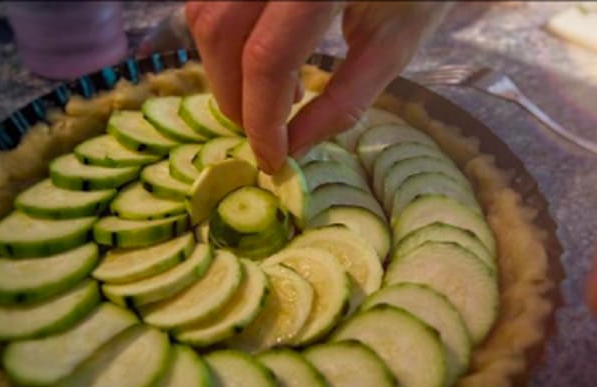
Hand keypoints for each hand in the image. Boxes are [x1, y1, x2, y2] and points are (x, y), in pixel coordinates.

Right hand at [141, 2, 451, 173]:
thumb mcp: (392, 46)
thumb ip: (343, 101)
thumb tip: (292, 148)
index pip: (266, 58)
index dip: (261, 120)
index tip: (272, 159)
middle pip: (221, 34)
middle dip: (234, 98)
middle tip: (265, 131)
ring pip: (204, 14)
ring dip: (223, 68)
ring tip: (274, 93)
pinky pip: (210, 0)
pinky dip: (225, 40)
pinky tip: (263, 59)